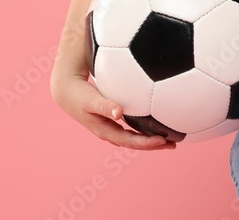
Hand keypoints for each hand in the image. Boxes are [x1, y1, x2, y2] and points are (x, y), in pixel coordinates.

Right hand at [51, 73, 176, 150]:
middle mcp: (109, 132)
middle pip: (134, 143)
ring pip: (132, 138)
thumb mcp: (91, 100)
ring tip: (167, 139)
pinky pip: (130, 129)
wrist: (66, 92)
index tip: (163, 141)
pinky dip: (142, 130)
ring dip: (149, 139)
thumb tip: (119, 112)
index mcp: (105, 130)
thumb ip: (105, 105)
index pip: (129, 141)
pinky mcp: (111, 120)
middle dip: (152, 145)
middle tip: (173, 145)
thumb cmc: (79, 95)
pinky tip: (153, 123)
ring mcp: (109, 127)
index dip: (146, 143)